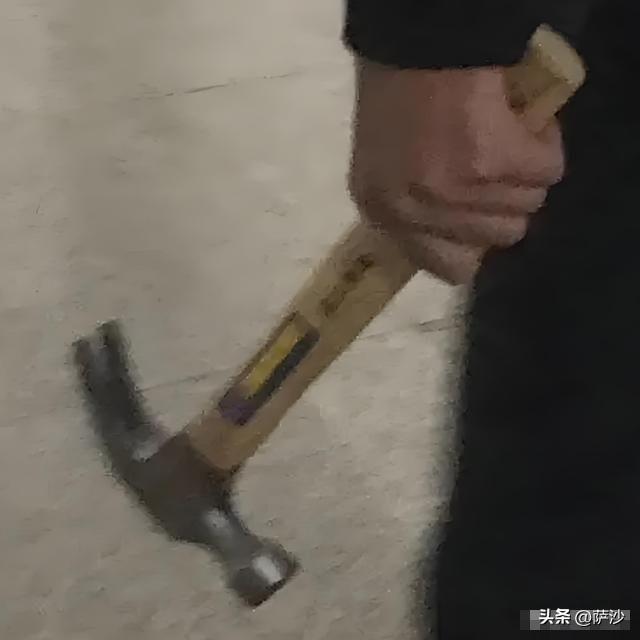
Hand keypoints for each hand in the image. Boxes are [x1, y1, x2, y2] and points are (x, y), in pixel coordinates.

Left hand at [348, 60, 564, 283]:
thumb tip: (464, 235)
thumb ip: (416, 205)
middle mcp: (415, 212)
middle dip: (506, 199)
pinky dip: (545, 143)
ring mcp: (454, 191)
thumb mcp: (385, 162)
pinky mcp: (494, 161)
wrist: (416, 37)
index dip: (474, 243)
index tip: (479, 216)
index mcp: (383, 213)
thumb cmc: (396, 91)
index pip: (448, 267)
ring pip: (528, 205)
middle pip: (499, 237)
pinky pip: (548, 171)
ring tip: (501, 133)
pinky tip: (520, 121)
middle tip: (492, 161)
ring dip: (525, 170)